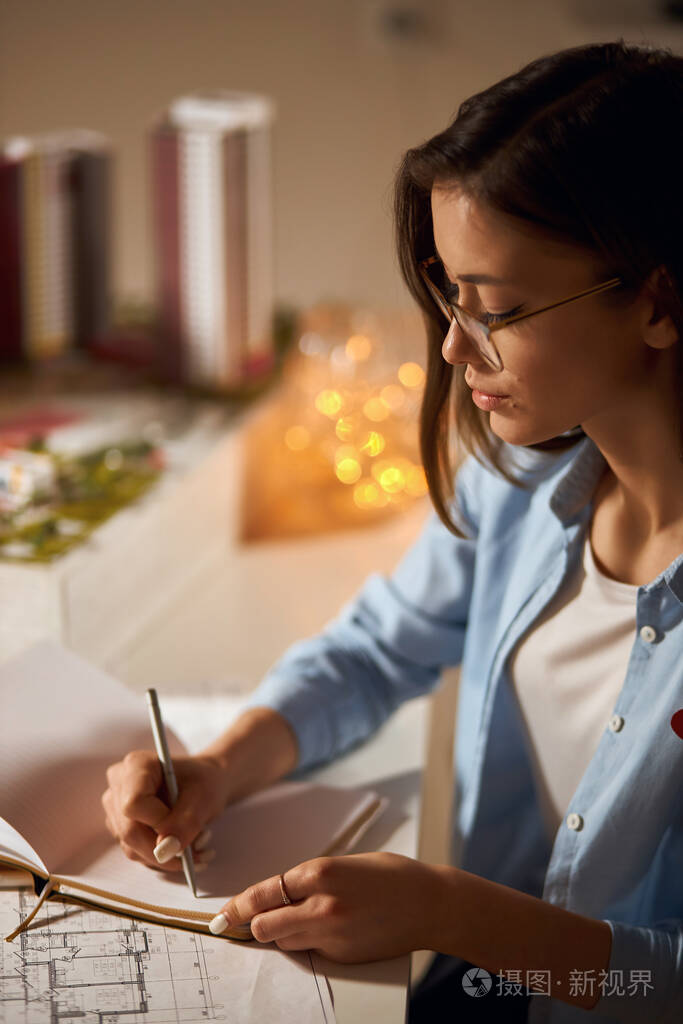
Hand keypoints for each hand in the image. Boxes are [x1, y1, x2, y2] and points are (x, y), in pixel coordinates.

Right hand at [102, 750, 229, 871]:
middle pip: (130, 831)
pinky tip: (182, 848)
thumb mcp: (203, 799)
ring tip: (197, 847)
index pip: (133, 804)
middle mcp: (119, 785)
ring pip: (132, 847)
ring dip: (167, 856)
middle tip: (197, 854)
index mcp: (137, 766)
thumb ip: (185, 823)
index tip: (184, 828)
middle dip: (165, 849)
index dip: (158, 823)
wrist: (204, 784)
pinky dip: (162, 857)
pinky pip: (136, 852)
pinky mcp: (121, 827)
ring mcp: (116, 808)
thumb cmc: (203, 782)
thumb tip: (164, 851)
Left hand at [209, 852, 437, 962]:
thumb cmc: (392, 876)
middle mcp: (321, 905)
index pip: (262, 893)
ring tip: (303, 921)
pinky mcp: (342, 955)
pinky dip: (310, 943)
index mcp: (320, 872)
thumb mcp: (346, 864)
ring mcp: (331, 934)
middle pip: (263, 926)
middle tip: (253, 922)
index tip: (222, 915)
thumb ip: (311, 879)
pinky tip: (329, 930)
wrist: (430, 904)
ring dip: (282, 934)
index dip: (237, 906)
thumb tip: (280, 894)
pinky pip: (311, 951)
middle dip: (256, 924)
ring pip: (283, 942)